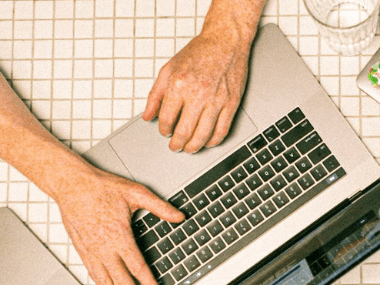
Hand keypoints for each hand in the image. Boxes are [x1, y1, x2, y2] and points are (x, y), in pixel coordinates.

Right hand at [54, 166, 183, 284]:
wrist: (71, 184)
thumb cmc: (101, 188)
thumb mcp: (136, 193)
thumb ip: (159, 207)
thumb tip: (179, 216)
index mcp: (119, 237)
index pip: (137, 267)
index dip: (148, 283)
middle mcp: (104, 248)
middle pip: (121, 281)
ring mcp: (91, 250)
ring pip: (104, 281)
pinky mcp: (81, 249)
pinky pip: (92, 273)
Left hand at [142, 31, 250, 153]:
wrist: (226, 42)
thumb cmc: (199, 52)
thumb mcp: (169, 69)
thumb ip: (156, 95)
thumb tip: (148, 116)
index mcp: (179, 84)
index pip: (166, 118)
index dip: (163, 130)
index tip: (165, 132)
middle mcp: (198, 94)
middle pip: (184, 131)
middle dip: (177, 144)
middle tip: (175, 146)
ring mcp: (217, 100)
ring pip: (203, 135)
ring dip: (194, 146)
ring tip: (189, 148)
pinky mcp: (231, 103)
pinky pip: (222, 130)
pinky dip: (214, 141)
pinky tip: (208, 142)